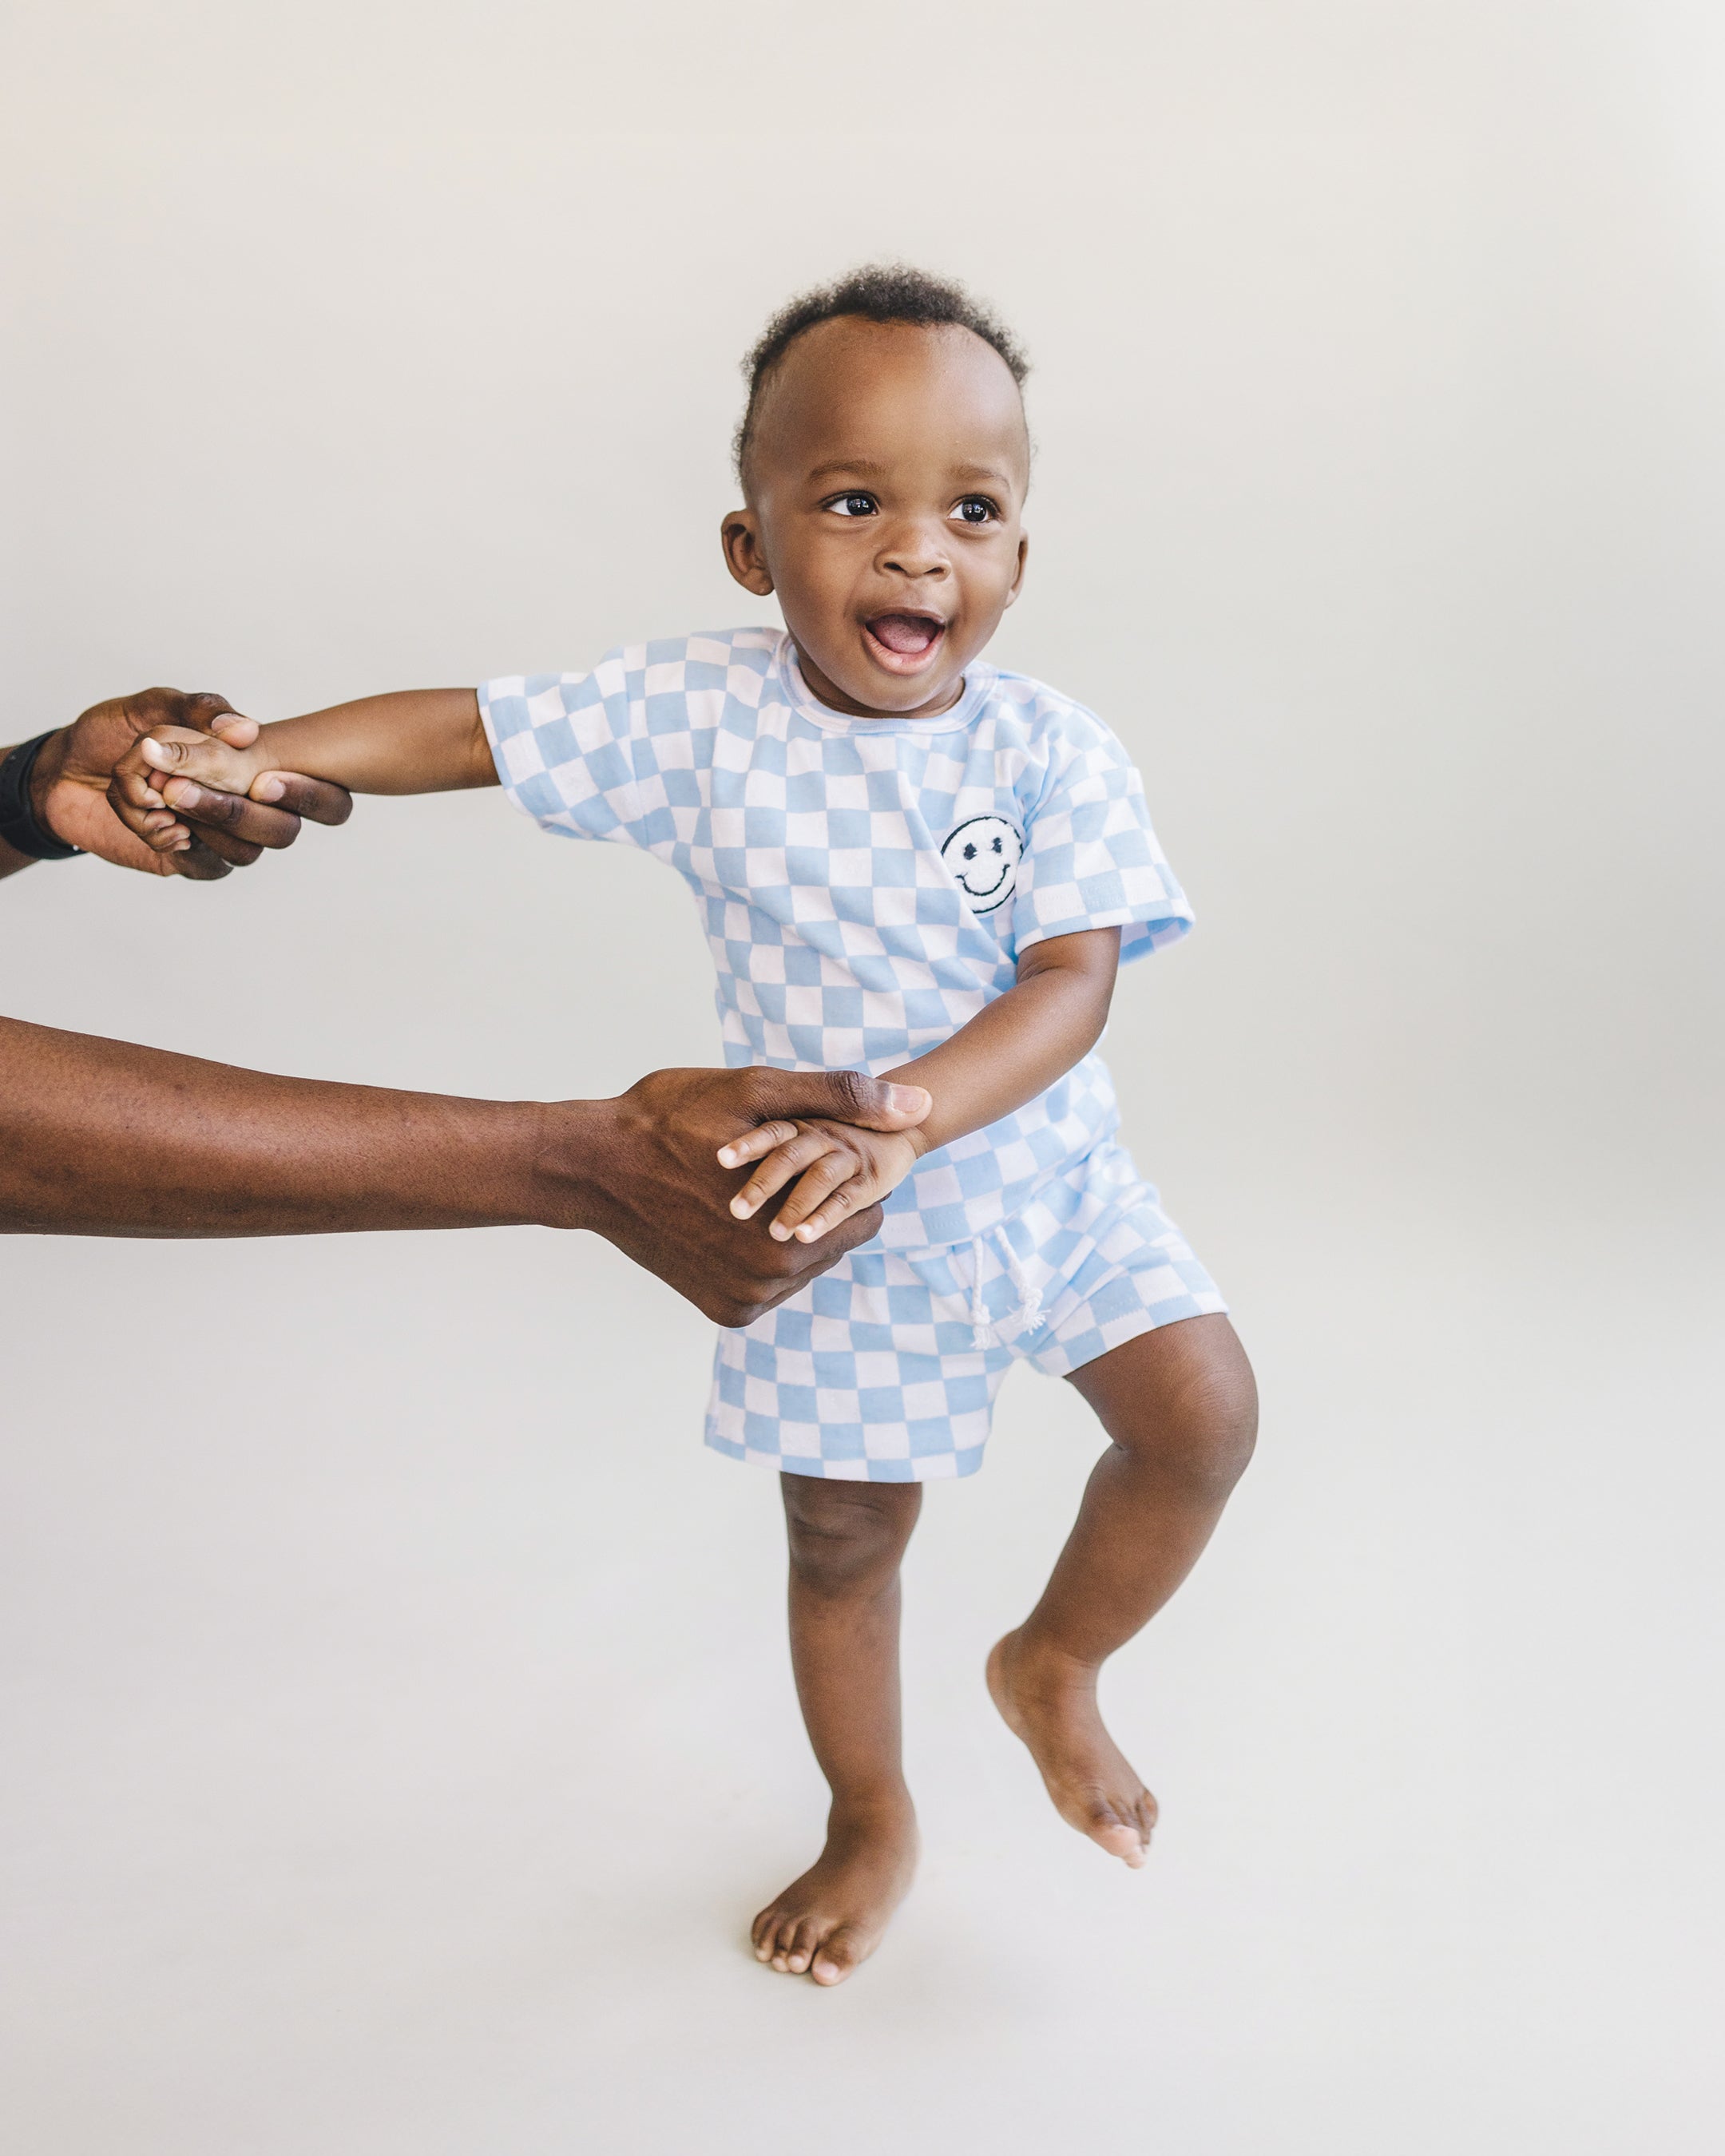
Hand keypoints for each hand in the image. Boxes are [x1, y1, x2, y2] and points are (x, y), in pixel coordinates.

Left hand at [106, 707, 339, 877]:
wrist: (62, 771)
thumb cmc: (113, 734)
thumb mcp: (153, 706)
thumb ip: (199, 710)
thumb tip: (246, 731)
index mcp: (256, 767)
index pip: (323, 796)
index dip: (315, 796)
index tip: (266, 779)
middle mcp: (248, 807)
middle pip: (285, 831)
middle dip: (242, 811)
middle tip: (192, 785)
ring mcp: (221, 839)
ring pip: (248, 851)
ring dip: (207, 822)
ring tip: (165, 793)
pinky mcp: (189, 861)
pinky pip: (206, 865)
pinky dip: (181, 842)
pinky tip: (157, 822)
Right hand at [546, 1067, 931, 1324]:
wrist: (592, 1167)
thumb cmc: (670, 1118)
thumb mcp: (756, 1092)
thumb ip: (841, 1098)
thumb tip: (917, 1107)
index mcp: (789, 1237)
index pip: (867, 1213)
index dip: (846, 1173)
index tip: (810, 1148)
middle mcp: (771, 1282)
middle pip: (837, 1238)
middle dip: (819, 1201)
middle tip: (773, 1165)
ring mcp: (745, 1302)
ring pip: (806, 1261)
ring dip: (792, 1226)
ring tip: (752, 1188)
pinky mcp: (724, 1312)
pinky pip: (774, 1281)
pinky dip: (763, 1250)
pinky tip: (734, 1215)